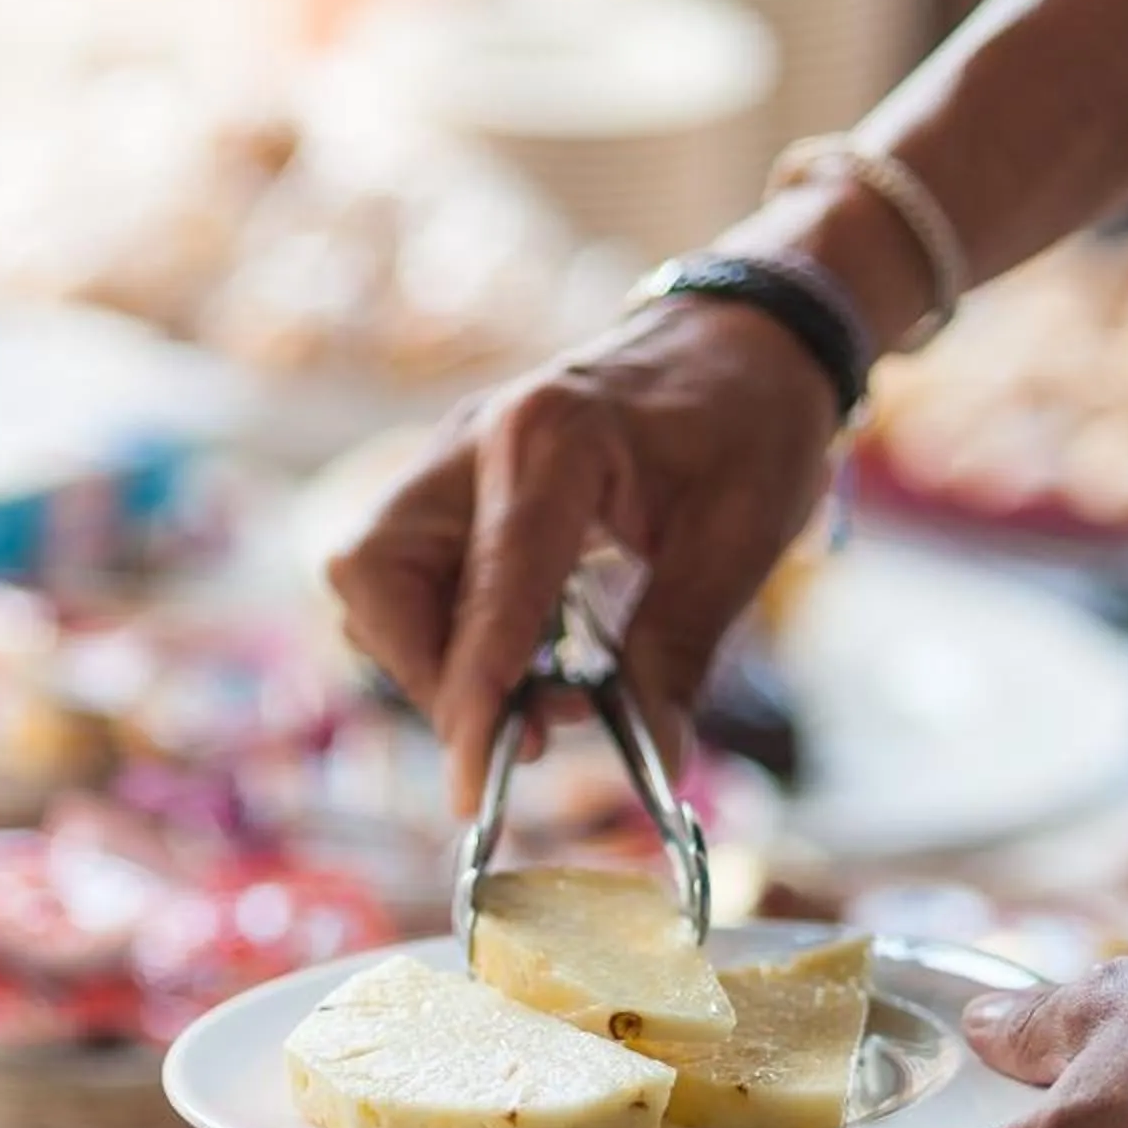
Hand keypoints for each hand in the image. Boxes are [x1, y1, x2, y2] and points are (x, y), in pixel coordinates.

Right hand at [325, 299, 841, 810]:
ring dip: (432, 655)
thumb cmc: (752, 422)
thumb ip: (679, 651)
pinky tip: (525, 654)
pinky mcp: (452, 478)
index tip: (474, 792)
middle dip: (430, 674)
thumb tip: (654, 761)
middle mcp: (477, 437)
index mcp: (553, 439)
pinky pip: (403, 569)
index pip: (486, 593)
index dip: (472, 702)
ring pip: (374, 577)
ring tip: (534, 693)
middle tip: (522, 730)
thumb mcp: (740, 540)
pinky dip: (447, 629)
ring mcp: (452, 453)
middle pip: (377, 577)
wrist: (747, 336)